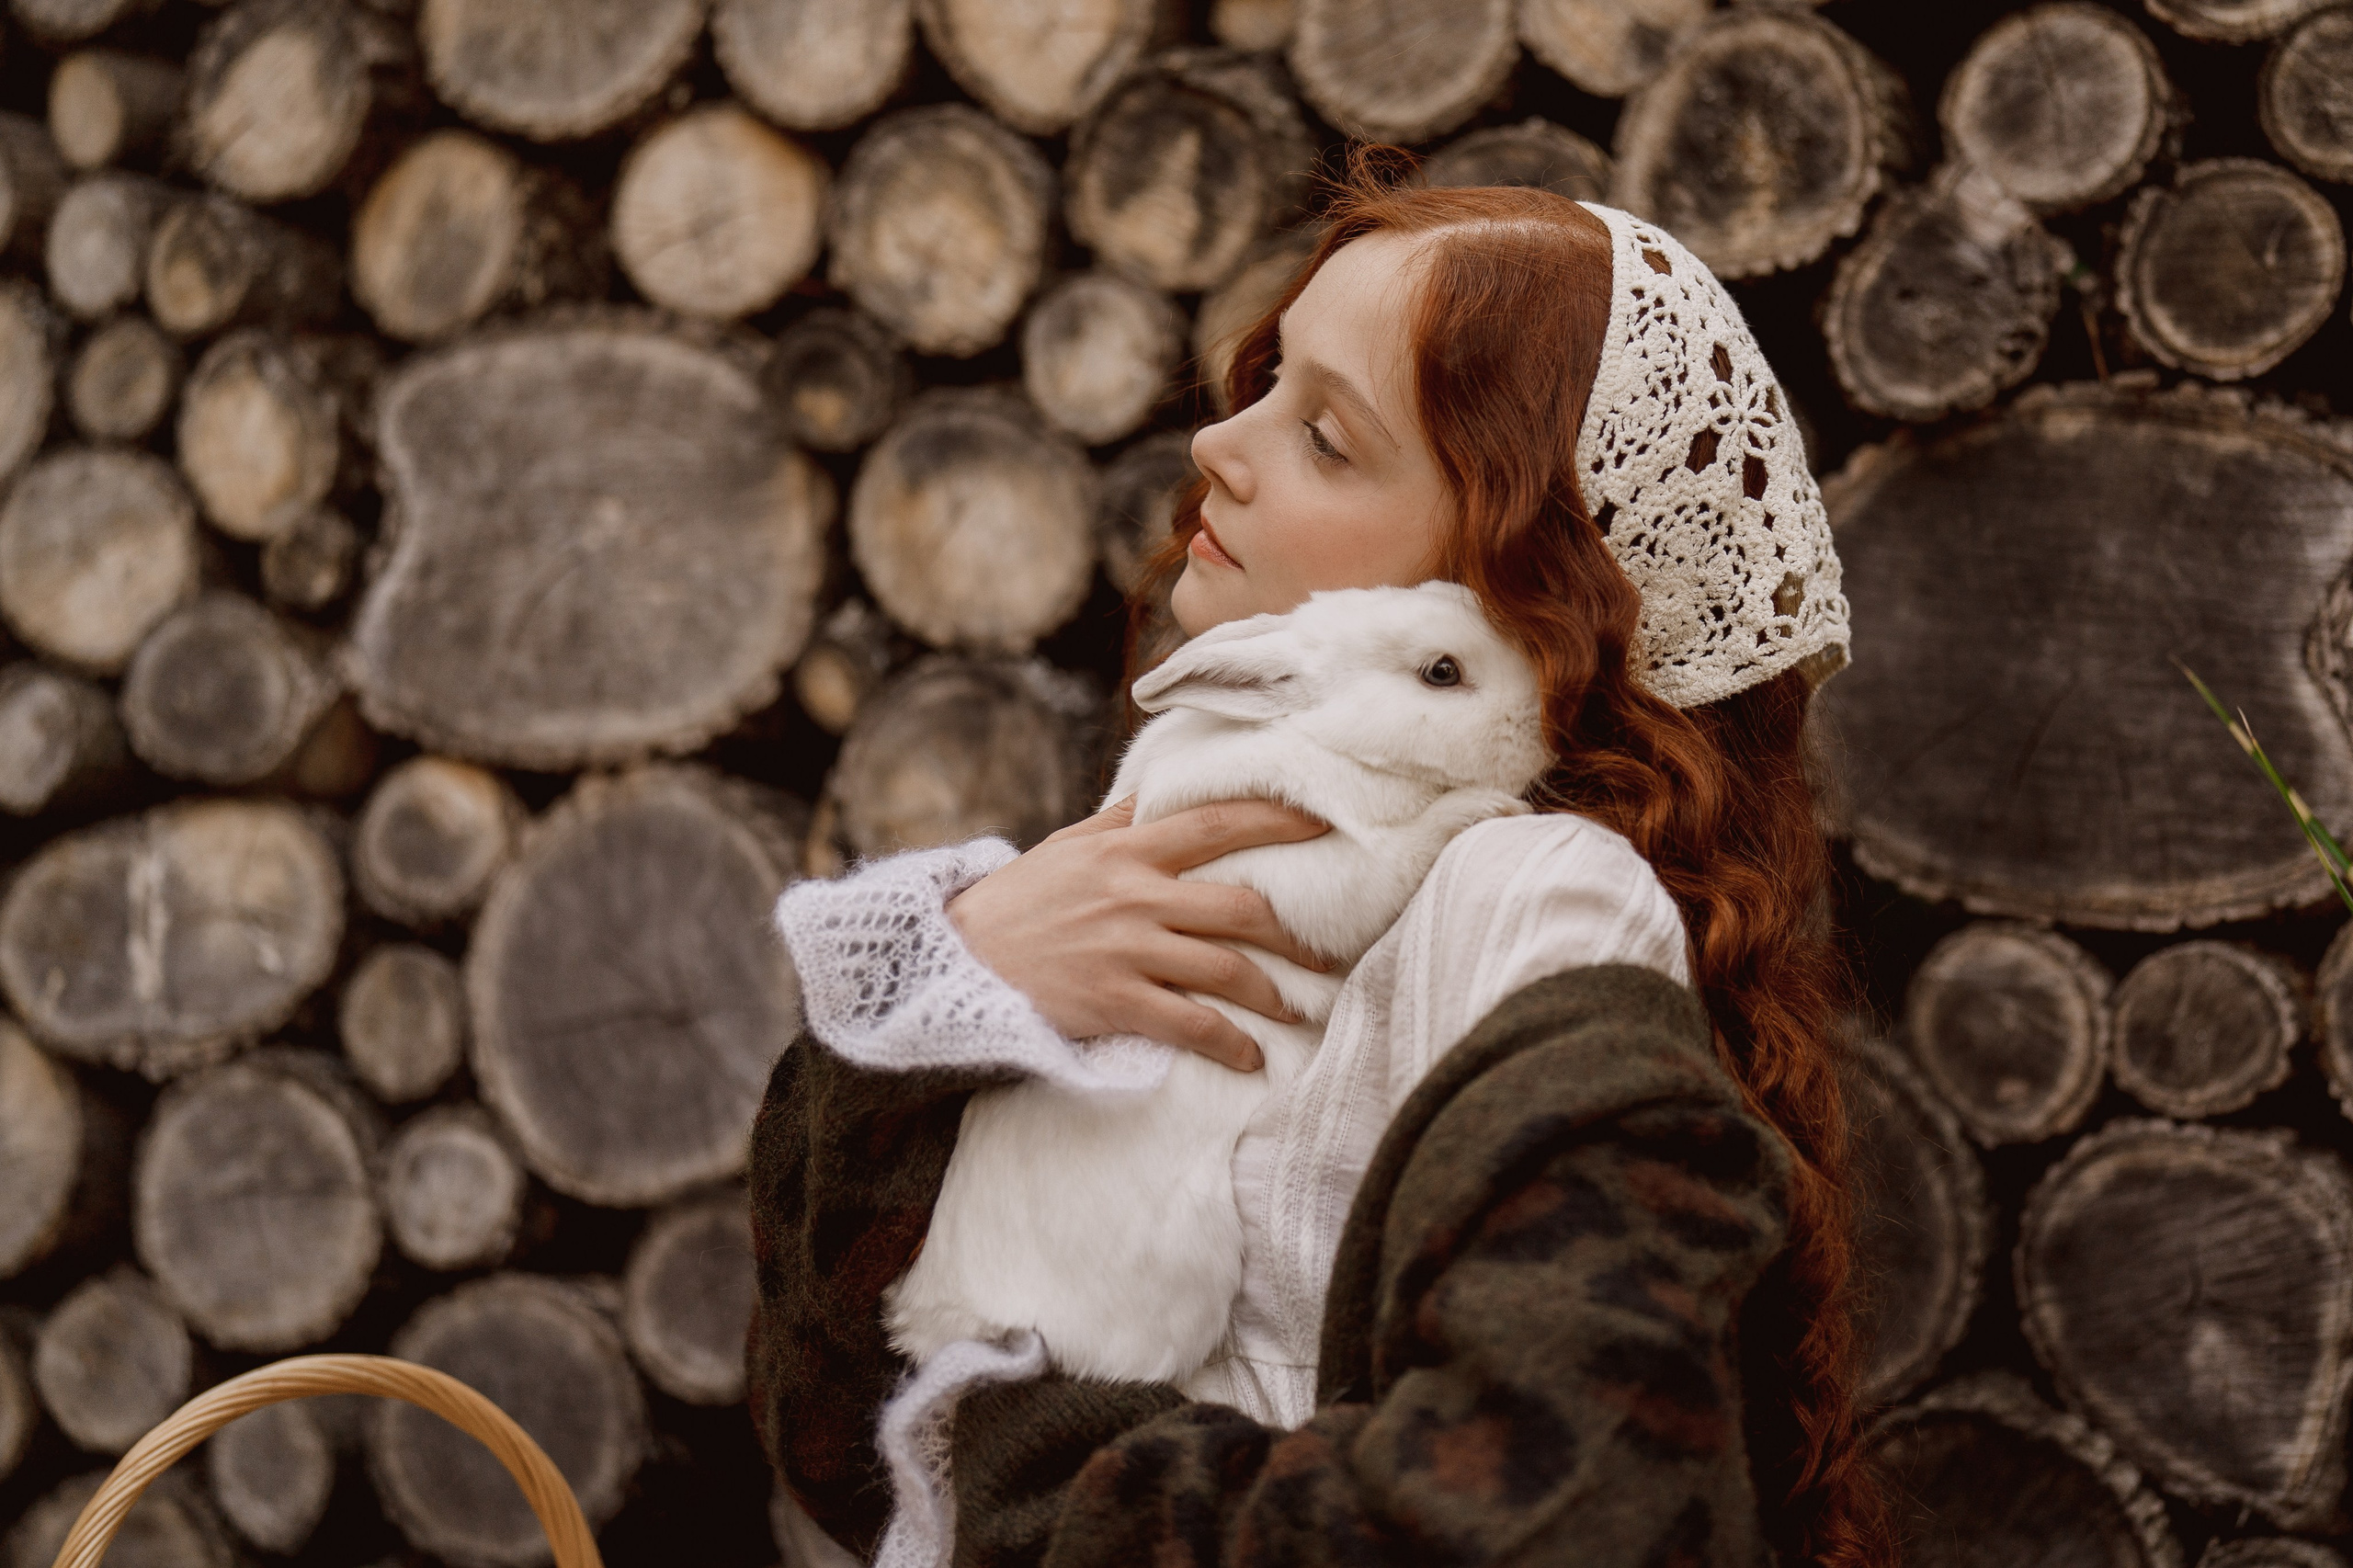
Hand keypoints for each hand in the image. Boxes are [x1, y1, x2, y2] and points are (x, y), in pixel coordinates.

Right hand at [946, 798, 1330, 1071]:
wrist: (954, 960)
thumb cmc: (1015, 903)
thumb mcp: (1064, 846)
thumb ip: (1118, 821)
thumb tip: (1159, 789)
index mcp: (1125, 850)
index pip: (1215, 824)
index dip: (1275, 822)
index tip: (1321, 826)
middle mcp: (1133, 896)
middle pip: (1240, 907)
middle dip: (1295, 932)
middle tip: (1330, 949)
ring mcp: (1125, 950)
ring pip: (1227, 969)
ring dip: (1274, 993)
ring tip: (1299, 1008)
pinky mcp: (1113, 1001)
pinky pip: (1190, 1025)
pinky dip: (1229, 1044)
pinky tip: (1252, 1058)